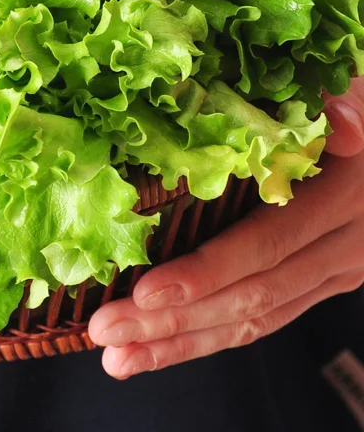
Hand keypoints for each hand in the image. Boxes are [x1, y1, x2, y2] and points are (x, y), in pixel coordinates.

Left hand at [89, 81, 363, 377]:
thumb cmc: (345, 100)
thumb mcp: (350, 88)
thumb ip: (343, 105)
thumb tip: (343, 118)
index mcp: (344, 196)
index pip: (267, 245)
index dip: (207, 271)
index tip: (146, 290)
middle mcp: (344, 245)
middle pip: (251, 296)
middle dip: (174, 321)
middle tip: (106, 332)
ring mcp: (335, 271)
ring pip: (255, 319)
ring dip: (181, 343)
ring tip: (118, 358)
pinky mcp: (320, 281)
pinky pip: (264, 318)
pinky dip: (207, 336)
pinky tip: (156, 348)